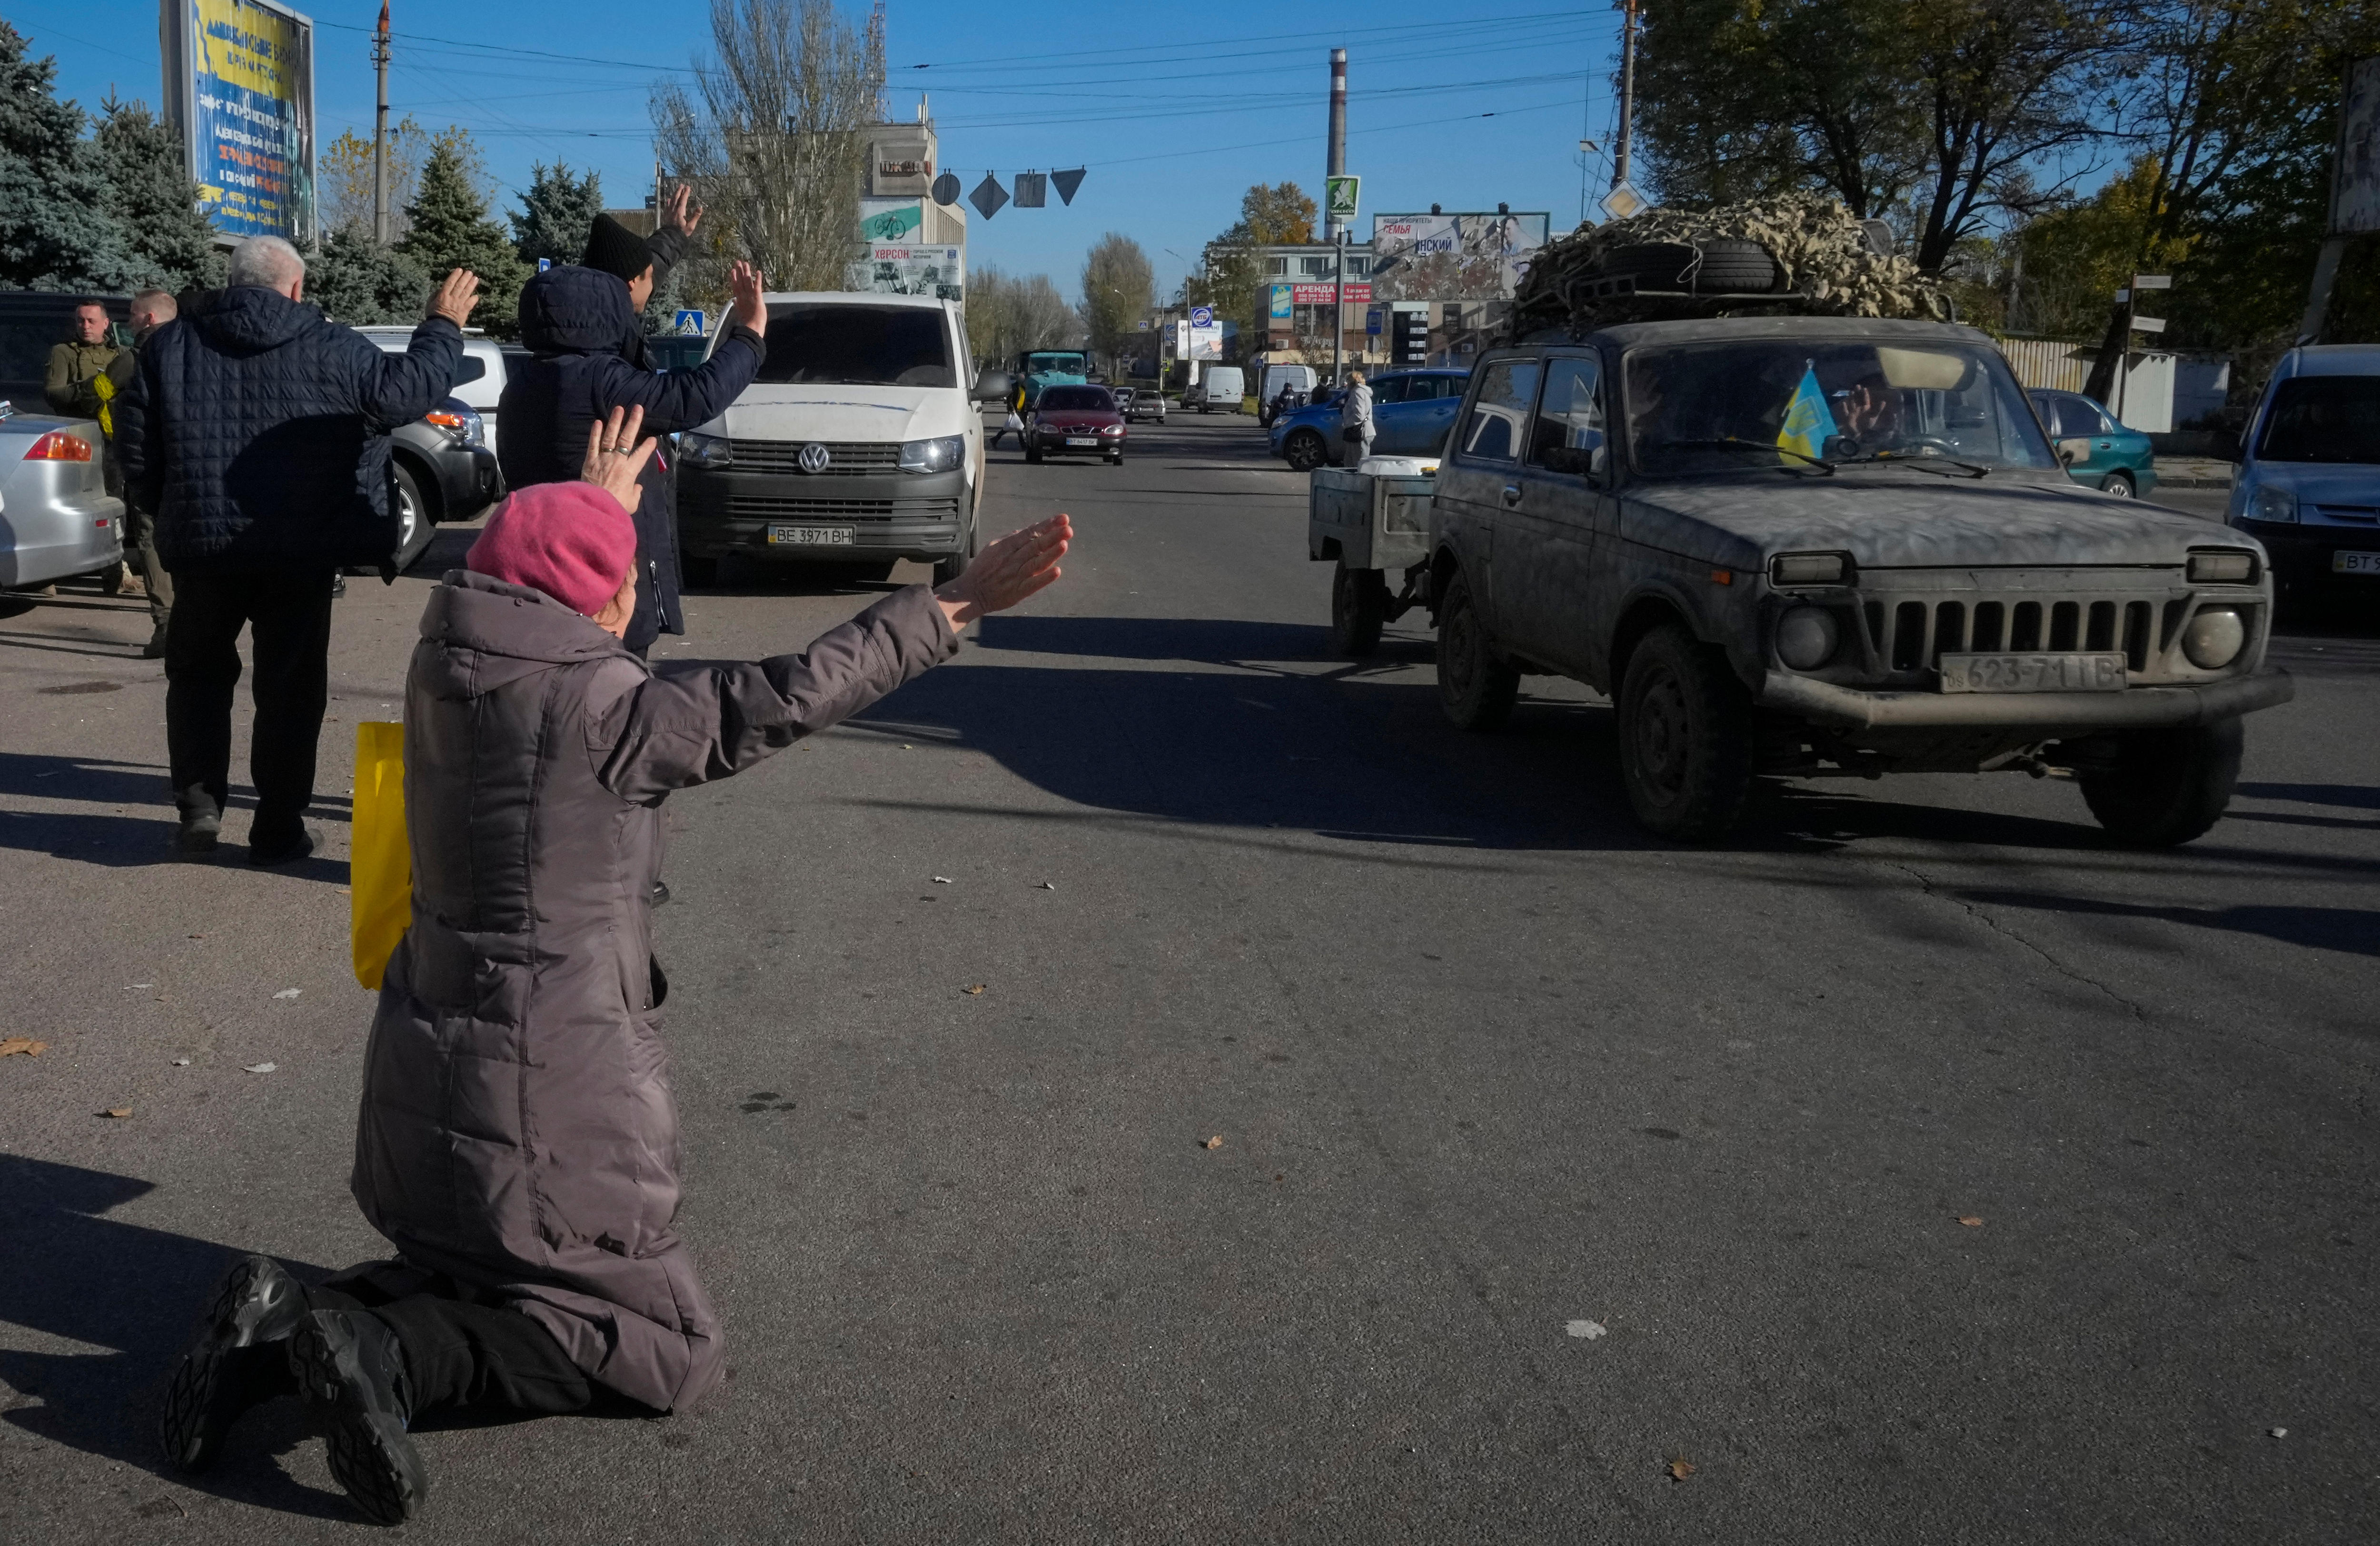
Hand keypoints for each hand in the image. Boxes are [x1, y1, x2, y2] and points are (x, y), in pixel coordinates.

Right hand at [429, 269, 480, 325]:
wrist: (442, 327)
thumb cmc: (434, 316)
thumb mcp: (430, 303)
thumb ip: (435, 295)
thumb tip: (440, 290)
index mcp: (443, 295)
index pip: (450, 283)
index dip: (455, 275)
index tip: (459, 270)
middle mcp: (452, 298)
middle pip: (460, 286)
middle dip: (465, 278)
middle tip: (470, 272)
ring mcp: (460, 304)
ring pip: (467, 292)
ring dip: (471, 285)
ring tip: (476, 278)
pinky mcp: (465, 311)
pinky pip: (471, 303)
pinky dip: (474, 299)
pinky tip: (476, 295)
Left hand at [579, 404, 656, 513]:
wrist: (594, 507)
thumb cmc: (615, 506)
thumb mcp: (631, 503)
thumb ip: (635, 493)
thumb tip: (636, 487)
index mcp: (630, 471)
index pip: (642, 455)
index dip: (648, 446)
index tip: (653, 438)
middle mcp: (618, 460)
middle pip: (627, 439)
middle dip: (633, 422)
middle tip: (638, 408)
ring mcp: (603, 458)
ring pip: (610, 437)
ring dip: (615, 422)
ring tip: (619, 408)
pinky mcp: (590, 460)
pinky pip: (593, 444)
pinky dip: (595, 433)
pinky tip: (598, 422)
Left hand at [664, 182, 703, 236]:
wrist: (670, 237)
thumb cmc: (682, 233)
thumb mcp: (691, 226)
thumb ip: (695, 216)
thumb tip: (700, 207)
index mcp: (680, 211)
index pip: (683, 199)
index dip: (686, 193)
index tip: (688, 187)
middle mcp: (674, 210)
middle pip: (676, 198)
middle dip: (679, 190)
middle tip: (682, 185)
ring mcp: (669, 212)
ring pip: (671, 200)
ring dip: (674, 194)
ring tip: (677, 189)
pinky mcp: (666, 215)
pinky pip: (667, 206)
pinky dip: (669, 201)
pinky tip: (669, 199)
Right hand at [728, 260, 766, 337]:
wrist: (752, 328)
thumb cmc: (747, 324)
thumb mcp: (740, 313)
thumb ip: (737, 306)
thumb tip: (734, 300)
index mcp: (739, 300)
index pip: (736, 286)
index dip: (734, 278)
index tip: (732, 271)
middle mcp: (743, 296)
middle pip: (740, 281)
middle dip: (739, 271)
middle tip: (737, 262)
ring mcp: (750, 296)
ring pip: (747, 281)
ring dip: (746, 272)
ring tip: (745, 263)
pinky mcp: (757, 297)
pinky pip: (757, 286)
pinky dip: (758, 279)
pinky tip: (758, 271)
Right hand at [935, 514, 1070, 632]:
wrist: (970, 593)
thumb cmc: (983, 569)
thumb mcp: (993, 547)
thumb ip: (1012, 538)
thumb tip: (1030, 529)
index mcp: (1007, 546)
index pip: (1031, 533)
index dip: (1047, 525)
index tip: (1063, 518)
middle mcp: (1013, 559)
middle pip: (1035, 545)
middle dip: (1052, 536)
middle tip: (1068, 528)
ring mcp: (1016, 575)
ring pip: (1035, 562)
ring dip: (1051, 553)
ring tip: (1064, 544)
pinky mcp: (1017, 592)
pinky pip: (1032, 584)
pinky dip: (1044, 578)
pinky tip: (1057, 572)